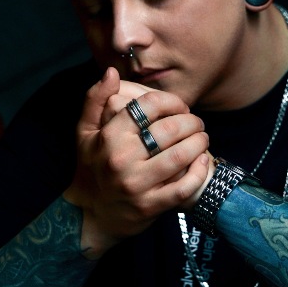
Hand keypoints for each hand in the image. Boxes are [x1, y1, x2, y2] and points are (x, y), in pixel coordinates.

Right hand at [64, 67, 210, 256]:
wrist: (91, 214)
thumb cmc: (92, 166)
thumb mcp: (85, 132)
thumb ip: (96, 99)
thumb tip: (111, 72)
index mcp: (109, 136)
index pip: (149, 105)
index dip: (172, 101)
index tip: (179, 106)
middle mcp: (122, 159)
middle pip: (170, 129)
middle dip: (191, 121)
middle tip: (196, 123)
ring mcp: (137, 185)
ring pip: (180, 156)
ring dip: (199, 143)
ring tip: (202, 138)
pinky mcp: (151, 206)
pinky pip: (184, 187)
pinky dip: (199, 171)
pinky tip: (202, 161)